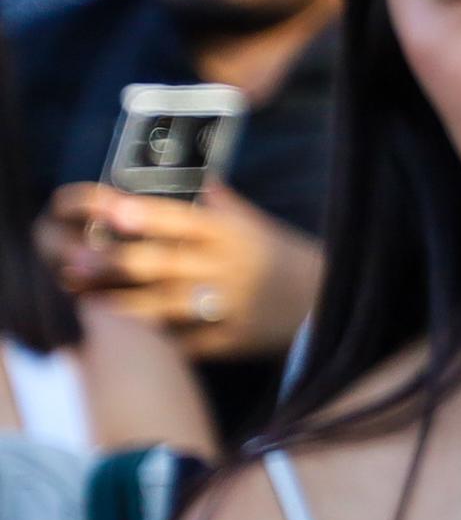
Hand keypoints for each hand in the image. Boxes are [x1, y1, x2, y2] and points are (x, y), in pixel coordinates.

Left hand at [42, 182, 319, 358]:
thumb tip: (192, 177)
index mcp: (234, 236)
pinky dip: (155, 340)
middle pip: (164, 265)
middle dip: (116, 264)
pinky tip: (126, 337)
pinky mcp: (231, 342)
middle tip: (73, 264)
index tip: (110, 211)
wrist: (328, 307)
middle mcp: (231, 270)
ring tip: (86, 301)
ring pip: (165, 306)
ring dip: (122, 304)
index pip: (184, 221)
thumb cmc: (285, 259)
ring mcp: (231, 308)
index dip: (146, 216)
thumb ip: (221, 206)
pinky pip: (185, 342)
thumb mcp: (258, 226)